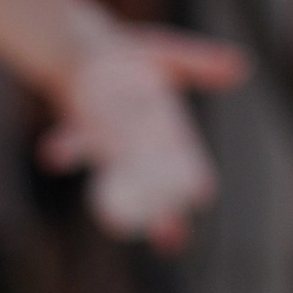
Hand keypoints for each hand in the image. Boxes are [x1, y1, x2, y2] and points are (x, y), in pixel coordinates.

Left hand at [40, 19, 241, 247]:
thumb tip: (241, 65)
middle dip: (161, 215)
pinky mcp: (78, 132)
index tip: (202, 196)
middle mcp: (138, 148)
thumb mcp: (167, 54)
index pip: (189, 169)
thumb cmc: (131, 56)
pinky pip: (71, 145)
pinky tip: (51, 155)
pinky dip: (64, 150)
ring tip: (115, 221)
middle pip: (154, 191)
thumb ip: (199, 61)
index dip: (195, 184)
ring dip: (116, 201)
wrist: (82, 55)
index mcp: (167, 134)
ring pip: (116, 179)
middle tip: (170, 238)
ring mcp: (107, 145)